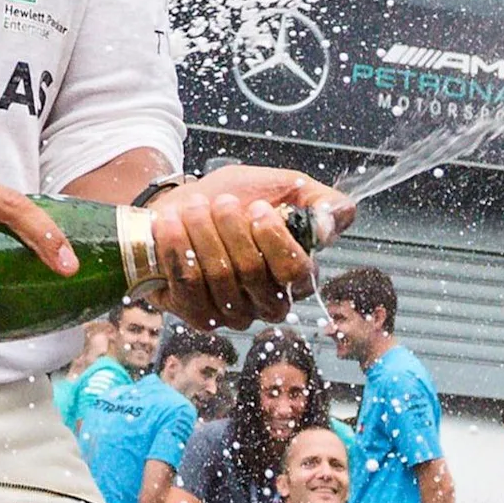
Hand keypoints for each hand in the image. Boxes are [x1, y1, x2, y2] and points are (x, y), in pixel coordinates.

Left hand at [142, 165, 350, 330]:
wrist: (188, 204)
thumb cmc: (240, 197)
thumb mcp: (286, 187)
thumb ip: (321, 202)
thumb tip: (331, 225)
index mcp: (299, 276)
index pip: (297, 272)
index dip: (275, 239)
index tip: (259, 208)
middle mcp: (270, 303)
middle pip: (252, 273)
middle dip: (231, 229)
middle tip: (221, 202)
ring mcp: (234, 314)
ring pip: (218, 278)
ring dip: (202, 234)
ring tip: (194, 207)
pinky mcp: (198, 315)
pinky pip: (187, 286)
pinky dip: (177, 249)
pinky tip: (172, 224)